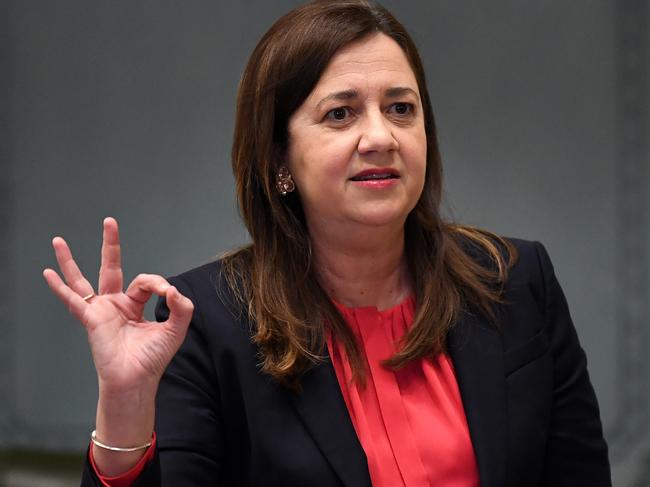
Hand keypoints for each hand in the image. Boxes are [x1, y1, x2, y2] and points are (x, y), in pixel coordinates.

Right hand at [43, 217, 193, 393]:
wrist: (137, 380)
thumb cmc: (153, 359)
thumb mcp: (176, 328)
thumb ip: (181, 306)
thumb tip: (172, 288)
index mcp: (135, 306)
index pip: (146, 281)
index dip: (158, 283)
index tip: (168, 293)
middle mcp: (116, 305)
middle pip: (111, 267)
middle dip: (110, 244)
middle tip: (110, 221)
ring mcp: (101, 310)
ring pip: (83, 279)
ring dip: (70, 260)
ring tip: (58, 240)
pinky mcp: (92, 318)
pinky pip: (73, 300)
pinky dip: (60, 287)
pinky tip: (48, 273)